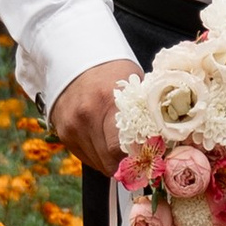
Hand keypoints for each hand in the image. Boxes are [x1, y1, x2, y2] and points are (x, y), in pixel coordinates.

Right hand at [49, 55, 139, 173]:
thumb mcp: (133, 84)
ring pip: (98, 164)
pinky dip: (99, 156)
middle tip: (140, 158)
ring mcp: (71, 127)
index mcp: (108, 101)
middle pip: (110, 161)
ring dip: (112, 161)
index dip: (138, 158)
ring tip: (123, 148)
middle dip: (127, 164)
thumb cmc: (110, 71)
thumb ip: (145, 112)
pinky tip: (106, 142)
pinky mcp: (63, 134)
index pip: (122, 149)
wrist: (75, 60)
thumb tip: (161, 141)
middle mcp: (85, 117)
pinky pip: (86, 158)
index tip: (150, 158)